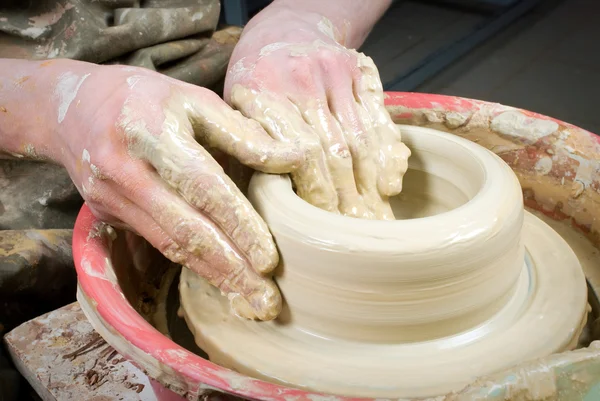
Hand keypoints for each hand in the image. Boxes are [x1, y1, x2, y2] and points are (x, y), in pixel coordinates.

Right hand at [53, 62, 302, 319]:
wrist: (73, 107)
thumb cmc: (146, 98)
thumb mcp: (194, 99)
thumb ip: (240, 131)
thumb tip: (293, 159)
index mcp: (151, 132)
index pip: (203, 187)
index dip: (238, 225)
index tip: (269, 260)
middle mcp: (125, 170)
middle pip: (184, 230)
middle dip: (229, 269)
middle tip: (266, 301)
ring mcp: (111, 197)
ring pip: (169, 245)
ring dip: (213, 276)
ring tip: (249, 299)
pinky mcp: (107, 214)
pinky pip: (157, 242)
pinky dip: (191, 263)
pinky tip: (219, 277)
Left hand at [224, 8, 410, 219]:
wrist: (287, 27)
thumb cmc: (256, 78)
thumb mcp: (235, 106)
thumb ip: (244, 146)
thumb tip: (259, 203)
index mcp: (262, 91)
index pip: (298, 152)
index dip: (315, 191)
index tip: (322, 220)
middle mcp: (300, 79)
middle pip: (333, 150)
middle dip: (345, 196)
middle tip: (353, 229)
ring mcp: (334, 73)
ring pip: (359, 138)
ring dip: (369, 183)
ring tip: (373, 215)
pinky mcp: (359, 70)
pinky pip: (379, 119)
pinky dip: (387, 155)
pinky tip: (389, 184)